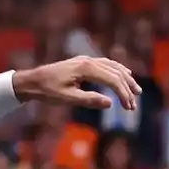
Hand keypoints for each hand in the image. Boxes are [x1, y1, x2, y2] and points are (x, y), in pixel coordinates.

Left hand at [15, 56, 140, 110]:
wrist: (32, 81)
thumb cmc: (48, 91)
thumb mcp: (67, 99)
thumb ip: (89, 100)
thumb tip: (110, 103)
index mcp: (85, 68)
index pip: (112, 80)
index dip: (123, 94)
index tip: (129, 108)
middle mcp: (88, 61)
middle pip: (115, 72)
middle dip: (127, 89)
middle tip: (133, 106)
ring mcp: (86, 60)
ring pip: (112, 66)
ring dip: (125, 78)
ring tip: (136, 91)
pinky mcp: (83, 63)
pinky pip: (106, 64)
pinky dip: (117, 70)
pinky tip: (123, 75)